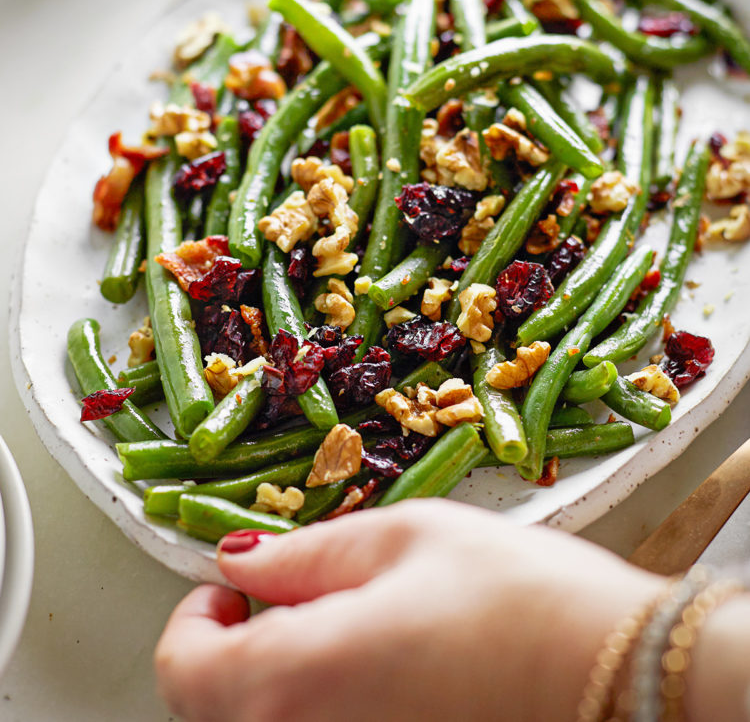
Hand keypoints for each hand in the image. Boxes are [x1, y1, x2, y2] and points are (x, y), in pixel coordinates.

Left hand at [155, 499, 661, 721]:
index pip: (182, 667)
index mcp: (297, 677)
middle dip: (232, 651)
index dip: (195, 618)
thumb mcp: (406, 538)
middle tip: (285, 604)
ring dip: (275, 684)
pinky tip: (378, 678)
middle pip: (213, 711)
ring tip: (341, 635)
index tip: (233, 588)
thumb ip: (306, 554)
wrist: (622, 679)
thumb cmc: (520, 599)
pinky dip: (323, 710)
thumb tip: (240, 562)